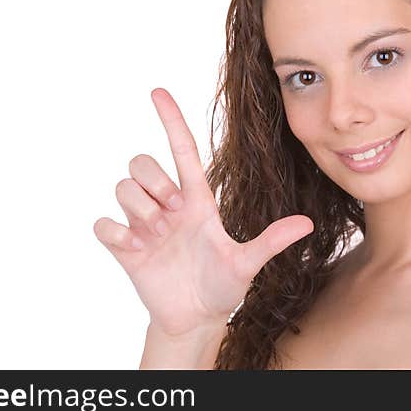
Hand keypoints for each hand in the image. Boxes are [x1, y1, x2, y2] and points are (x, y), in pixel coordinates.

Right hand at [93, 88, 313, 337]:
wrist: (195, 319)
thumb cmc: (222, 286)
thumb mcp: (246, 263)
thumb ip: (271, 241)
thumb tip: (307, 224)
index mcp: (197, 200)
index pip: (182, 150)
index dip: (171, 119)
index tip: (158, 91)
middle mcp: (167, 204)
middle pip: (142, 162)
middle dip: (155, 183)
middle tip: (172, 216)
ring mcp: (143, 224)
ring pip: (122, 188)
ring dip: (140, 211)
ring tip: (158, 237)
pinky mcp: (124, 246)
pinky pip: (103, 224)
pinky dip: (116, 234)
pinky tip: (136, 249)